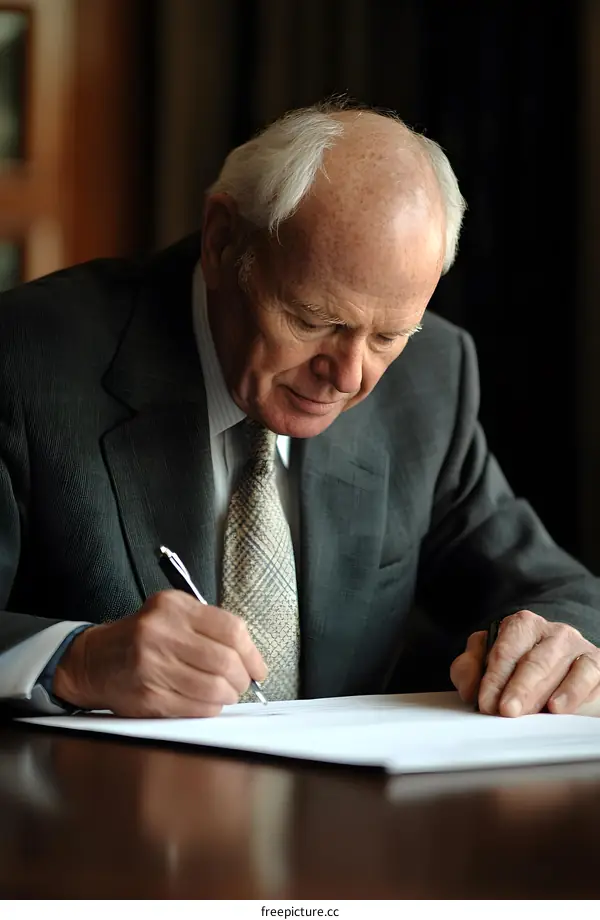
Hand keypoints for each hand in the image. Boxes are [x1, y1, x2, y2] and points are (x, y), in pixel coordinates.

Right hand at [53, 590, 266, 716]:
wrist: (93, 660)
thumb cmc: (141, 638)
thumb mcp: (171, 614)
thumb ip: (209, 626)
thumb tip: (250, 657)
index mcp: (173, 607)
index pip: (231, 629)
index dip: (252, 654)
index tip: (258, 668)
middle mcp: (161, 632)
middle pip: (225, 661)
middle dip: (241, 678)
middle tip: (241, 683)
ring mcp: (153, 665)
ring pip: (214, 687)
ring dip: (228, 696)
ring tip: (224, 693)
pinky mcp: (148, 695)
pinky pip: (195, 708)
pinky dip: (210, 708)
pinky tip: (206, 703)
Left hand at [450, 609, 599, 715]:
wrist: (566, 670)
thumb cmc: (521, 667)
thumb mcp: (489, 664)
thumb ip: (471, 670)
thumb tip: (470, 689)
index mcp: (521, 625)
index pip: (504, 649)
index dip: (494, 677)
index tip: (485, 701)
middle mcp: (550, 632)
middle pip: (531, 660)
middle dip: (516, 687)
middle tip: (505, 710)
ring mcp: (574, 646)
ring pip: (556, 667)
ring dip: (539, 692)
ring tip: (528, 712)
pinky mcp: (595, 663)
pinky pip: (586, 674)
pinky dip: (572, 692)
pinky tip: (558, 707)